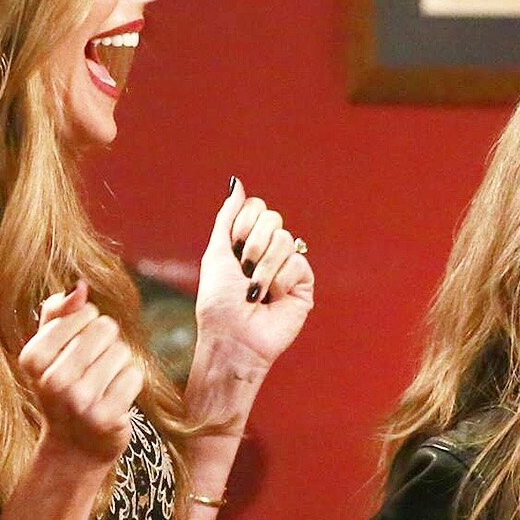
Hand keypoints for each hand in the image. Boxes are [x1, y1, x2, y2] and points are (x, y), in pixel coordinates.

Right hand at [18, 282, 144, 464]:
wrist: (74, 444)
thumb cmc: (64, 386)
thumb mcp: (49, 349)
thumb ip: (58, 312)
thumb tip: (79, 286)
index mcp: (32, 358)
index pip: (83, 312)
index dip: (89, 323)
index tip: (78, 344)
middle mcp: (52, 380)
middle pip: (105, 329)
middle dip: (107, 342)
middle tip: (92, 367)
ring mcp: (79, 401)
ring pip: (123, 352)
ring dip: (119, 364)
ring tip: (102, 383)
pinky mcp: (106, 417)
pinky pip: (134, 376)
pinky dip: (130, 383)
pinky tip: (114, 397)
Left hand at [195, 178, 314, 373]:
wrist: (232, 336)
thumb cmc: (219, 303)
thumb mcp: (216, 253)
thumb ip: (227, 217)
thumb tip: (236, 182)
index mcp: (247, 241)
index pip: (257, 208)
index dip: (243, 224)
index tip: (232, 249)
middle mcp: (269, 251)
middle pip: (273, 218)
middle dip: (252, 245)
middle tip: (244, 270)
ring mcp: (288, 266)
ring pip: (285, 239)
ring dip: (263, 268)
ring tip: (255, 291)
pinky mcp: (304, 283)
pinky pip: (298, 262)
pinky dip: (279, 281)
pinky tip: (272, 298)